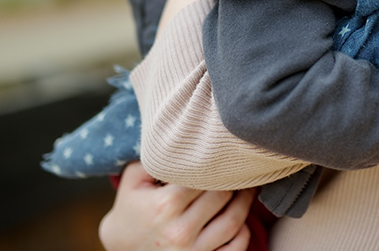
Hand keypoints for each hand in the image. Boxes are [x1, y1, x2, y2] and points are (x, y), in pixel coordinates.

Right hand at [99, 163, 254, 250]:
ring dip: (246, 201)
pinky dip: (244, 230)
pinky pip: (237, 246)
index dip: (216, 163)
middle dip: (235, 179)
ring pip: (235, 220)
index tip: (223, 153)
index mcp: (164, 205)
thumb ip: (154, 156)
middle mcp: (180, 231)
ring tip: (247, 187)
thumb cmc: (131, 212)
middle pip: (223, 195)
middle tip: (239, 167)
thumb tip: (183, 138)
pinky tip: (241, 217)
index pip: (204, 176)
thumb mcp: (132, 181)